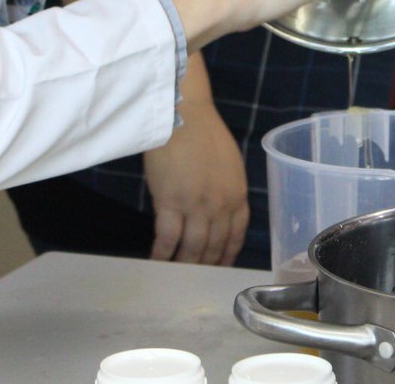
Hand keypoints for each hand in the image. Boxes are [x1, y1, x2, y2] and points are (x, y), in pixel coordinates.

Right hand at [144, 99, 248, 265]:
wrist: (183, 116)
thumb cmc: (204, 133)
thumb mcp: (229, 164)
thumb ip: (227, 190)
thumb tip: (218, 209)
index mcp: (238, 195)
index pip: (236, 236)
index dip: (227, 255)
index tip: (219, 266)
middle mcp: (221, 206)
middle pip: (214, 247)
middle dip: (205, 265)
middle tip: (195, 278)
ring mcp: (196, 207)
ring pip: (192, 248)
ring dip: (184, 265)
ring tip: (174, 275)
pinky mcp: (171, 204)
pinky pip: (168, 239)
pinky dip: (162, 254)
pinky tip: (156, 262)